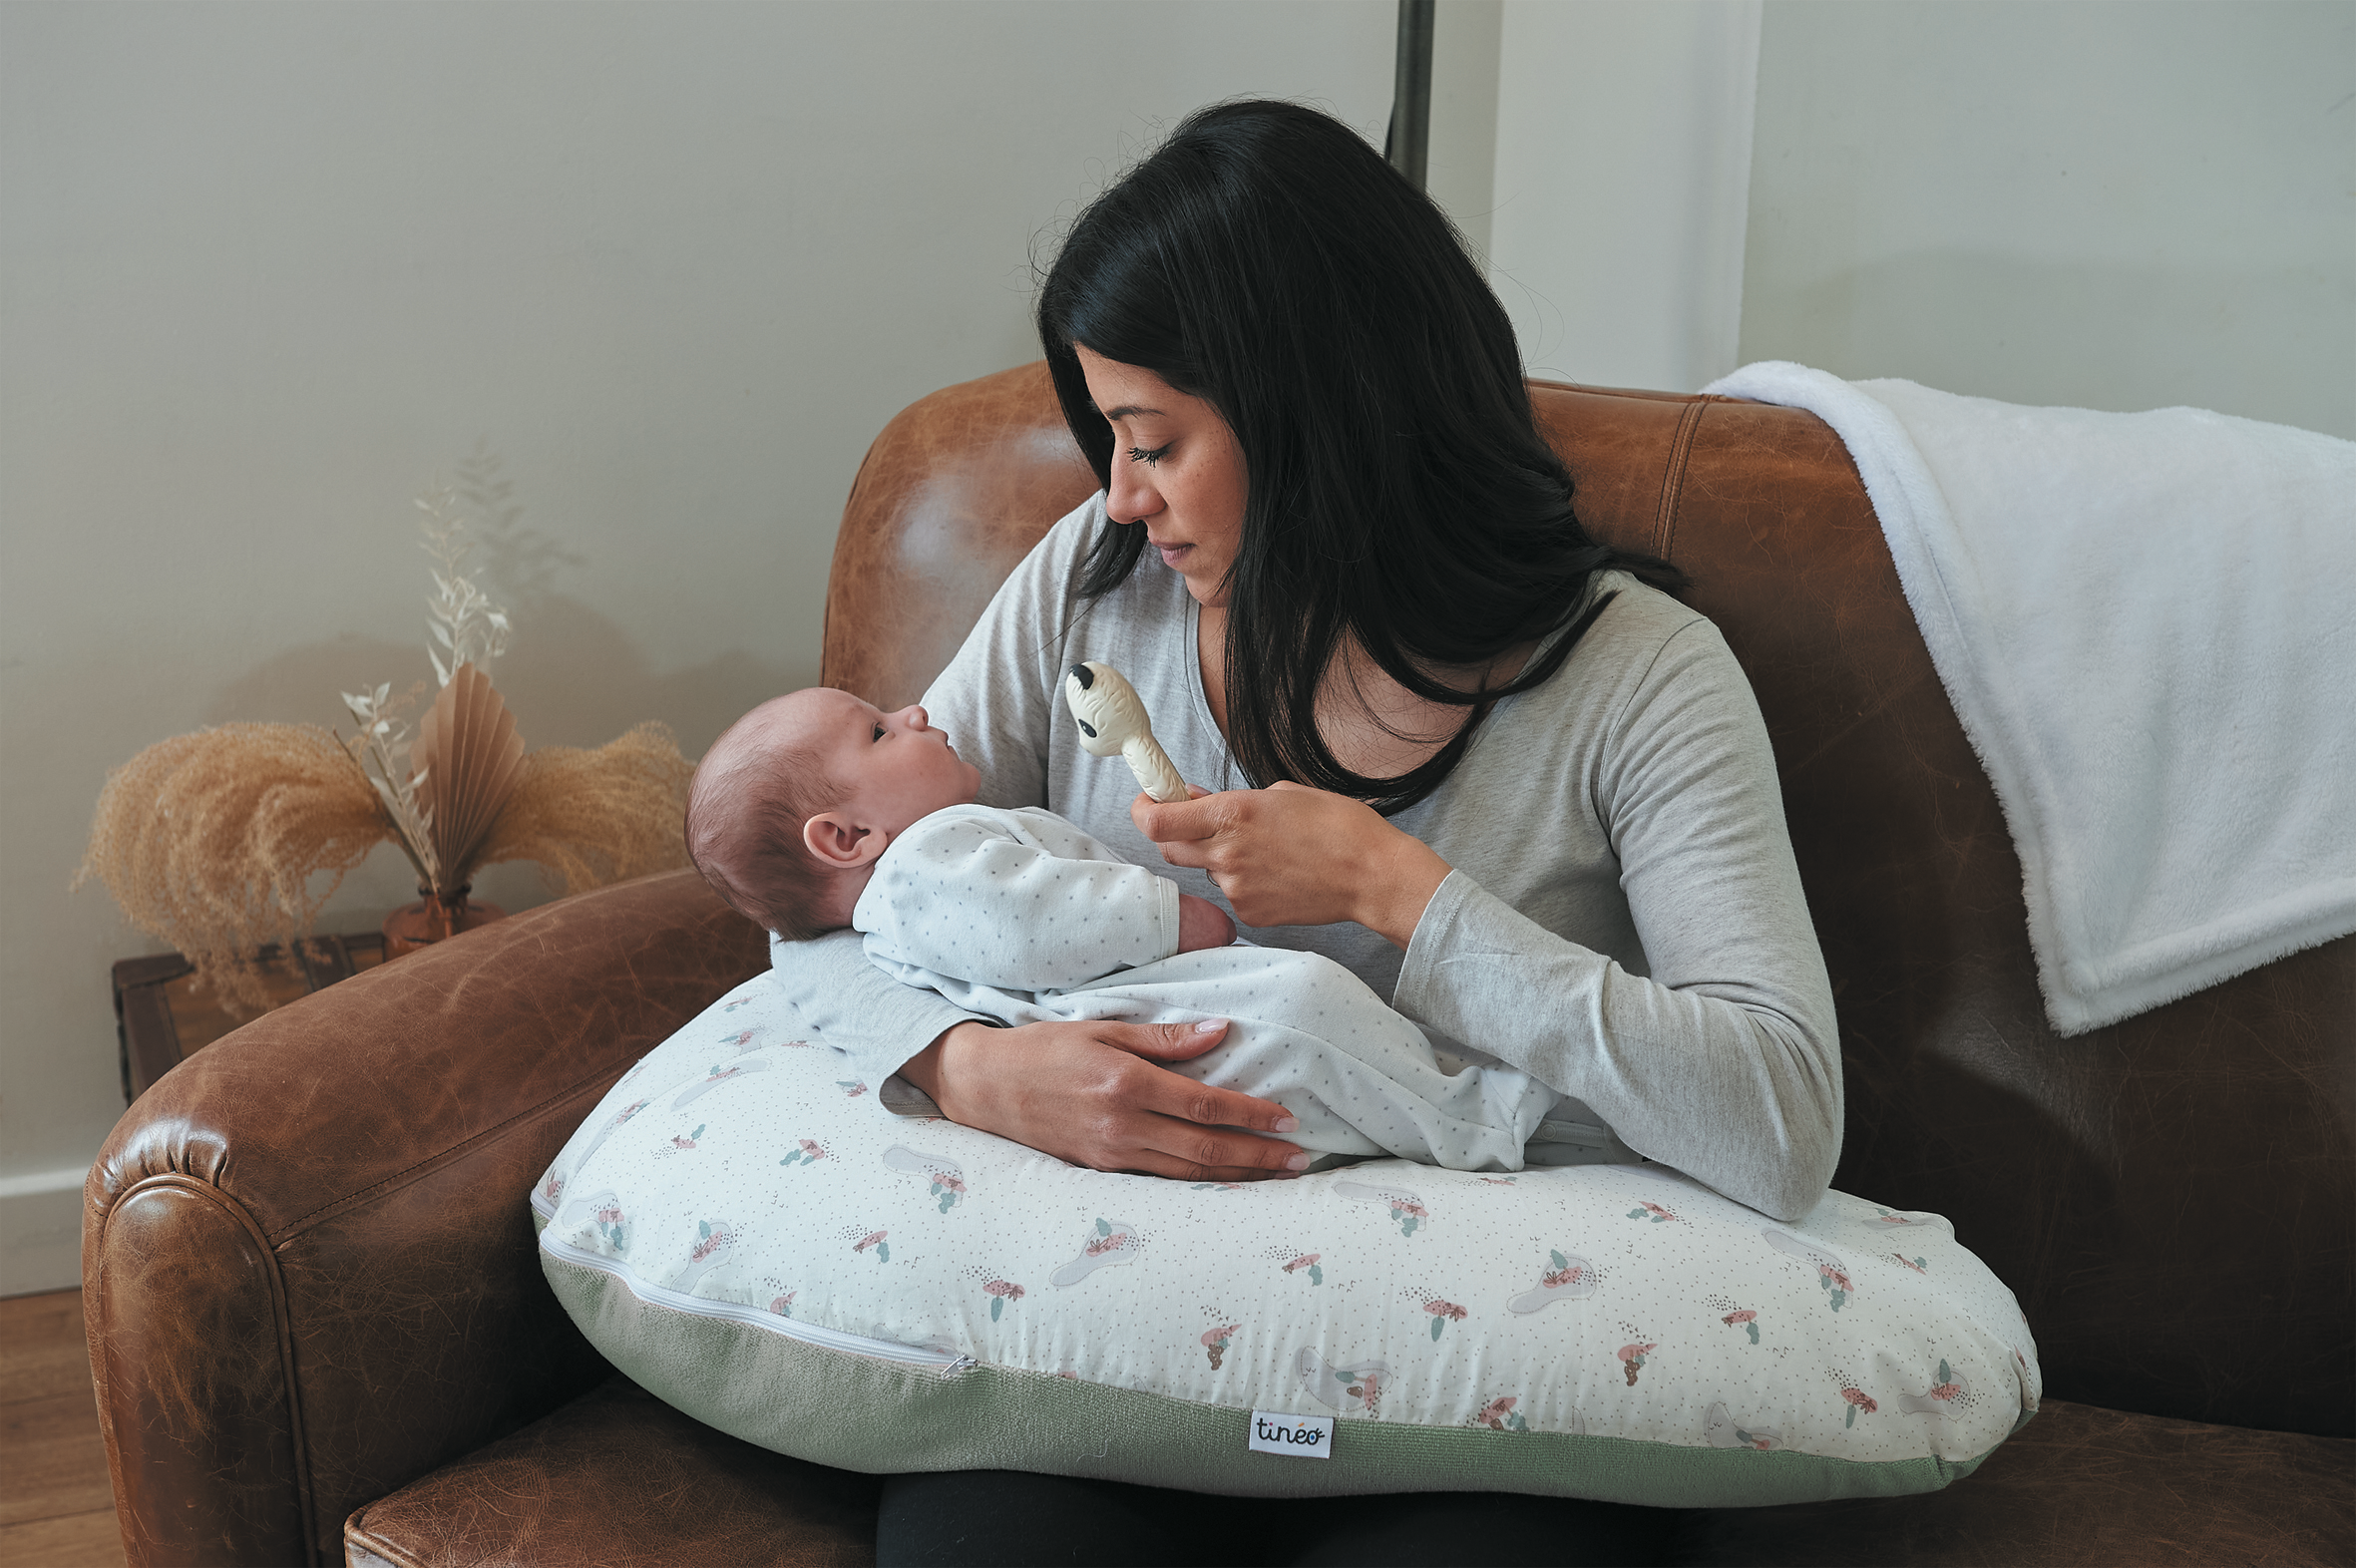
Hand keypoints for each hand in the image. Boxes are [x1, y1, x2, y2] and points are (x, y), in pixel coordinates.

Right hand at [898, 1018, 1308, 1180]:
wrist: (984, 1085)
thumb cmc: (1044, 1049)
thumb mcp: (1103, 1028)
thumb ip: (1164, 1037)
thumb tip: (1219, 1031)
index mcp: (1127, 1083)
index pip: (1206, 1105)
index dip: (1251, 1114)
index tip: (1287, 1118)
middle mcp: (1123, 1126)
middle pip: (1206, 1150)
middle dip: (1258, 1156)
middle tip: (1299, 1159)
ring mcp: (1111, 1155)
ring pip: (1189, 1175)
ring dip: (1238, 1178)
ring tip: (1276, 1176)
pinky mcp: (1099, 1172)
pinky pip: (1161, 1182)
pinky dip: (1200, 1186)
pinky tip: (1226, 1185)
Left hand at [1132, 781, 1453, 946]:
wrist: (1372, 875)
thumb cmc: (1337, 825)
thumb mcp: (1281, 793)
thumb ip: (1231, 801)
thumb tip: (1198, 803)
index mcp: (1232, 815)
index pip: (1156, 822)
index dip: (1143, 809)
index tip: (1148, 800)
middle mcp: (1227, 854)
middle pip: (1168, 849)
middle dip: (1175, 834)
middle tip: (1197, 822)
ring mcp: (1237, 888)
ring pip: (1206, 871)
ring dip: (1220, 858)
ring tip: (1267, 849)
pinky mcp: (1250, 913)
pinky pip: (1232, 893)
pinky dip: (1245, 881)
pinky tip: (1279, 873)